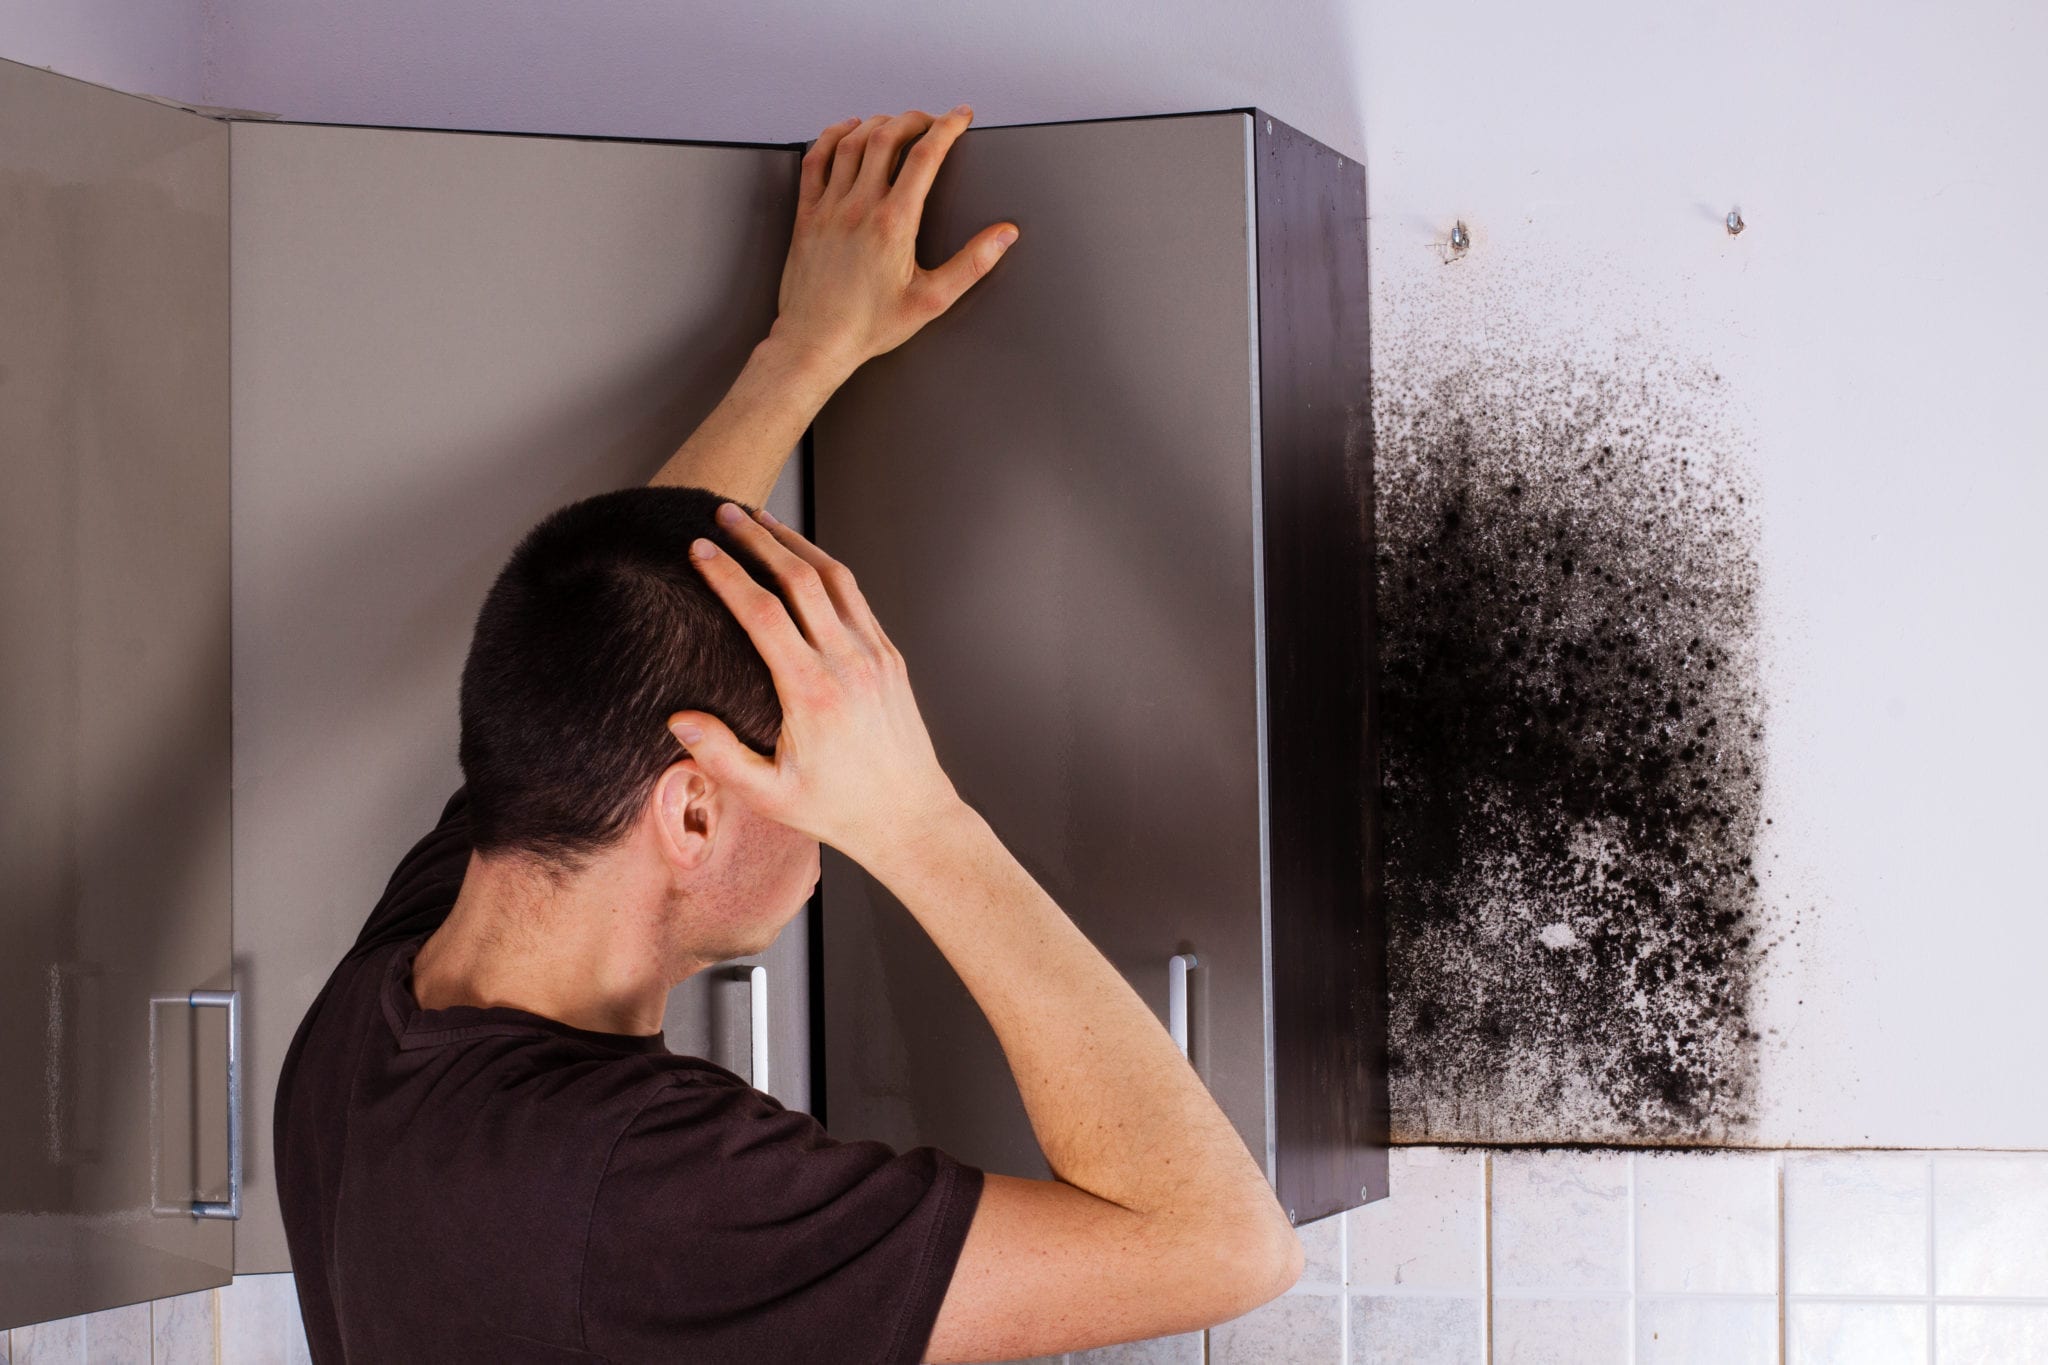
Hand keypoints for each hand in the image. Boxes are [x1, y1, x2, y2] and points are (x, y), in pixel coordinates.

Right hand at [667, 501, 962, 864]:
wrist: (910, 817)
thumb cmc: (837, 810)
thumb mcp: (769, 795)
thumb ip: (720, 756)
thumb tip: (677, 719)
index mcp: (811, 692)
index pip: (763, 613)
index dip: (727, 574)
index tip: (698, 548)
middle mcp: (847, 663)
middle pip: (799, 579)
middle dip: (757, 539)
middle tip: (723, 511)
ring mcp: (875, 655)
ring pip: (834, 578)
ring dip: (795, 543)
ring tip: (760, 520)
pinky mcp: (890, 657)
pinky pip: (856, 598)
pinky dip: (826, 569)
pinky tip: (803, 559)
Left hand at [769, 106, 1019, 373]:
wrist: (815, 343)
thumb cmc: (868, 327)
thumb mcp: (932, 300)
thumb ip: (972, 264)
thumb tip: (1003, 235)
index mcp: (893, 224)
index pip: (926, 156)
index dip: (948, 128)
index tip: (961, 118)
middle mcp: (859, 207)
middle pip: (888, 137)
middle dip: (916, 119)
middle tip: (932, 120)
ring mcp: (829, 208)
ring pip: (852, 142)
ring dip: (878, 123)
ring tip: (896, 122)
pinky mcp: (807, 215)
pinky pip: (815, 160)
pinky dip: (833, 137)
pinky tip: (847, 132)